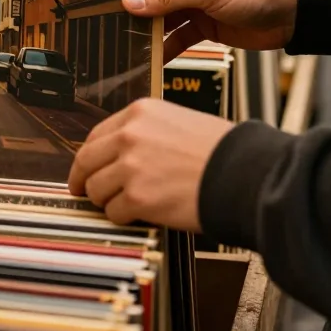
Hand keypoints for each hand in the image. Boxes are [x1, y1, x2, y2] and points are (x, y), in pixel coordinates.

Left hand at [68, 98, 232, 229]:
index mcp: (140, 113)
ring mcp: (131, 167)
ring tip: (127, 205)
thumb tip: (119, 153)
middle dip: (84, 181)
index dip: (88, 158)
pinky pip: (114, 212)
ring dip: (108, 201)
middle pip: (86, 162)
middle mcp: (130, 136)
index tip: (85, 170)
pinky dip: (125, 218)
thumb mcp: (179, 122)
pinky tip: (142, 215)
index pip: (95, 136)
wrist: (245, 174)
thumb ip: (145, 132)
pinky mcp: (139, 198)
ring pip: (96, 190)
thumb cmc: (222, 151)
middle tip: (86, 193)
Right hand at [123, 0, 297, 62]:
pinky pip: (177, 36)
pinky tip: (151, 58)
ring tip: (125, 39)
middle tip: (109, 15)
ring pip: (163, 15)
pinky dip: (166, 47)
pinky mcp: (203, 25)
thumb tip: (130, 0)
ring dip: (148, 28)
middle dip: (136, 4)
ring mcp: (195, 1)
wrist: (292, 17)